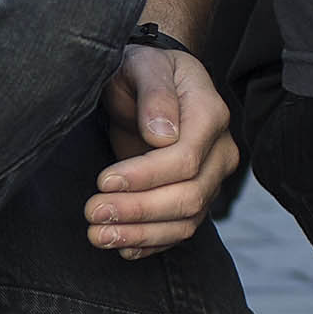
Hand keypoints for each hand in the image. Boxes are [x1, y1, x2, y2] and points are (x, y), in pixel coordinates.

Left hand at [88, 42, 236, 257]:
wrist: (151, 83)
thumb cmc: (145, 70)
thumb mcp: (143, 65)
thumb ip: (154, 93)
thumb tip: (162, 133)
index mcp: (210, 114)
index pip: (185, 158)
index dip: (145, 176)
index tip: (104, 181)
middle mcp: (219, 151)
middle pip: (188, 195)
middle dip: (138, 210)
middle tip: (93, 213)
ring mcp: (211, 178)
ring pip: (186, 220)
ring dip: (141, 234)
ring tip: (98, 235)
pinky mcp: (194, 197)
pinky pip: (180, 230)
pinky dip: (151, 243)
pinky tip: (122, 248)